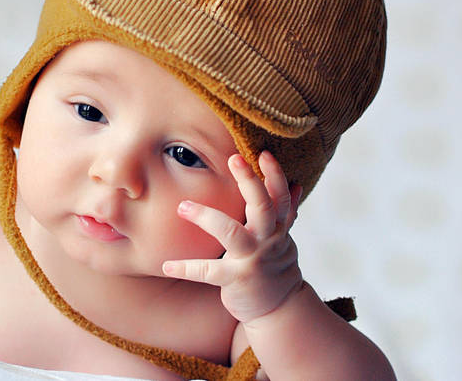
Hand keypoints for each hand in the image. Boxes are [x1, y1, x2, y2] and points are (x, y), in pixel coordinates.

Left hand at [162, 151, 303, 322]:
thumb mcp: (284, 238)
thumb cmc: (274, 265)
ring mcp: (253, 259)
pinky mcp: (238, 279)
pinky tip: (167, 264)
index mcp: (278, 227)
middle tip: (233, 158)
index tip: (263, 153)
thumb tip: (294, 184)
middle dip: (250, 181)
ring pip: (232, 232)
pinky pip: (209, 272)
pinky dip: (186, 267)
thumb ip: (285, 212)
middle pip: (263, 206)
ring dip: (206, 217)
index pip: (280, 196)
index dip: (274, 174)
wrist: (279, 308)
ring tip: (183, 206)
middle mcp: (269, 240)